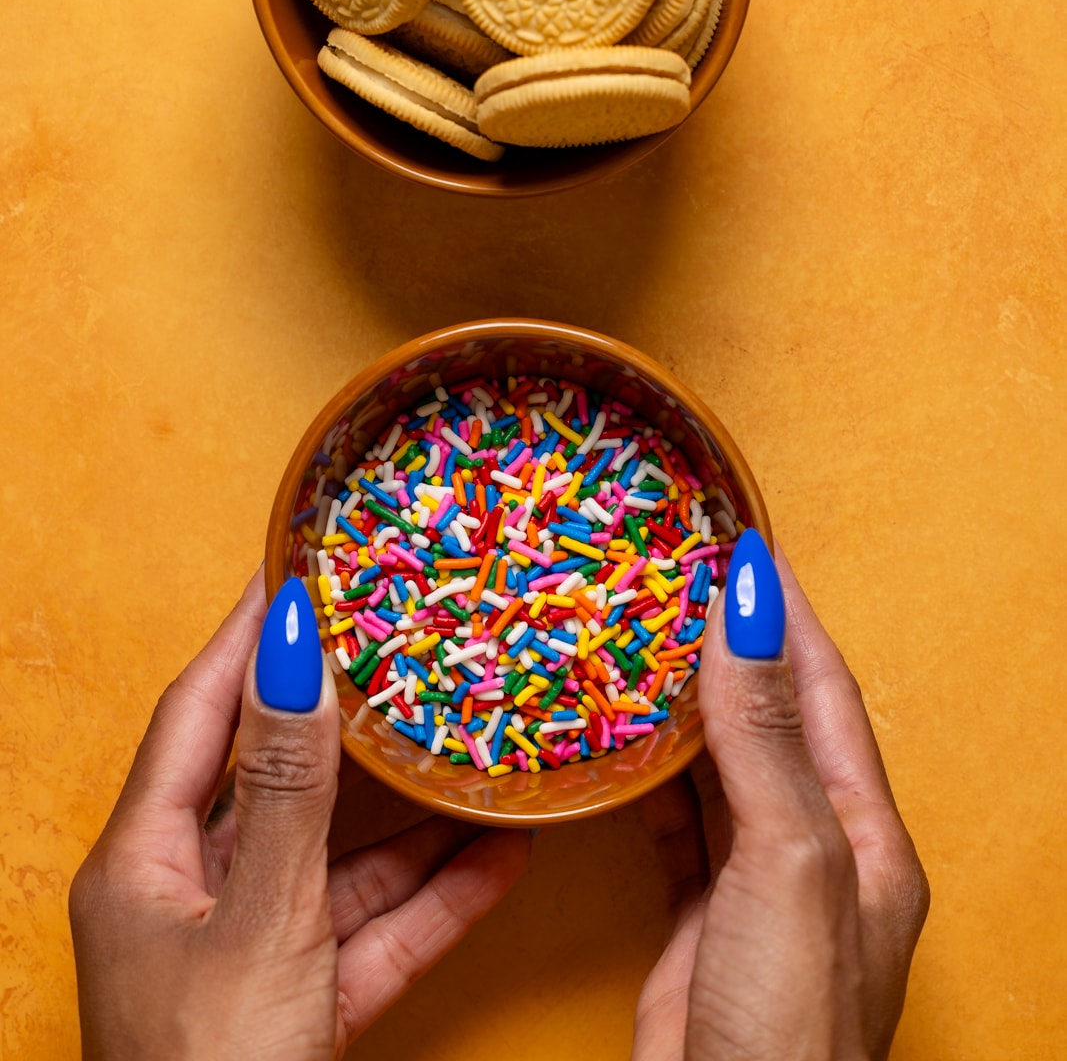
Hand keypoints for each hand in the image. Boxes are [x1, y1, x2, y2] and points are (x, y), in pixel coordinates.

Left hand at [70, 570, 530, 1059]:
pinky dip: (437, 897)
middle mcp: (192, 895)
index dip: (251, 635)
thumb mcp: (259, 923)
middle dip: (353, 718)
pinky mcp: (305, 1007)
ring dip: (417, 814)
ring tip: (478, 737)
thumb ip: (289, 788)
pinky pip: (377, 932)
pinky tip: (505, 851)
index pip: (201, 712)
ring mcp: (252, 952)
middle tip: (412, 641)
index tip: (303, 563)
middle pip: (281, 778)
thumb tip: (296, 648)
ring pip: (344, 858)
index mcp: (144, 861)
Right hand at [633, 535, 928, 1060]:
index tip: (740, 537)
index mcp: (865, 834)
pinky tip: (620, 737)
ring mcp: (757, 888)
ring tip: (642, 630)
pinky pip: (675, 820)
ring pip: (721, 764)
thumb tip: (751, 605)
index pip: (824, 688)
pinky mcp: (699, 922)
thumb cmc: (788, 1029)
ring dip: (687, 699)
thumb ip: (764, 735)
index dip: (784, 611)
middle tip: (678, 571)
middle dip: (731, 640)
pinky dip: (649, 771)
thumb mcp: (788, 862)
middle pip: (773, 717)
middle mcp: (817, 853)